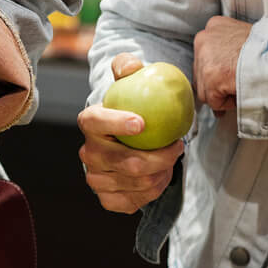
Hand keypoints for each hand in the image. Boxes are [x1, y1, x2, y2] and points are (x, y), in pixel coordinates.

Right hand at [77, 53, 186, 213]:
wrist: (130, 137)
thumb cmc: (133, 105)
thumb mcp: (131, 79)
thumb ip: (128, 66)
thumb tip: (131, 67)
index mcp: (89, 121)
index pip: (95, 122)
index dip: (115, 124)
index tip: (142, 123)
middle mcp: (88, 153)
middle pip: (124, 162)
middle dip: (158, 158)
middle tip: (178, 146)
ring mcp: (95, 178)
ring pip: (135, 183)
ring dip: (161, 174)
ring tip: (171, 160)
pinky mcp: (107, 198)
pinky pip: (135, 201)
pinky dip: (155, 190)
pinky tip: (162, 176)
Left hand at [194, 15, 251, 114]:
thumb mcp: (245, 39)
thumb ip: (229, 50)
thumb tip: (224, 69)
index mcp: (214, 26)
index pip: (205, 56)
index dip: (217, 70)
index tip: (226, 77)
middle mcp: (204, 39)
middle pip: (201, 73)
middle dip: (216, 84)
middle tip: (233, 87)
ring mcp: (205, 58)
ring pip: (206, 89)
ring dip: (222, 94)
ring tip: (240, 89)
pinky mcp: (211, 77)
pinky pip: (214, 101)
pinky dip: (226, 103)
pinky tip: (239, 93)